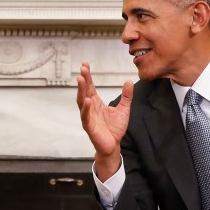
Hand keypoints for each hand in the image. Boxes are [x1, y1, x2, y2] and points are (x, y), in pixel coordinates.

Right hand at [76, 61, 132, 180]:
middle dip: (83, 80)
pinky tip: (87, 101)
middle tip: (83, 69)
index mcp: (96, 103)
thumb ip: (126, 96)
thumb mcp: (124, 109)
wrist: (114, 145)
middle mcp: (90, 108)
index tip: (85, 64)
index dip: (88, 76)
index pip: (90, 86)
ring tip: (81, 80)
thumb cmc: (115, 128)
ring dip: (81, 91)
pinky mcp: (89, 127)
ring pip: (82, 102)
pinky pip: (86, 117)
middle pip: (84, 91)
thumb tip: (129, 81)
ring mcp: (88, 117)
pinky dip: (86, 109)